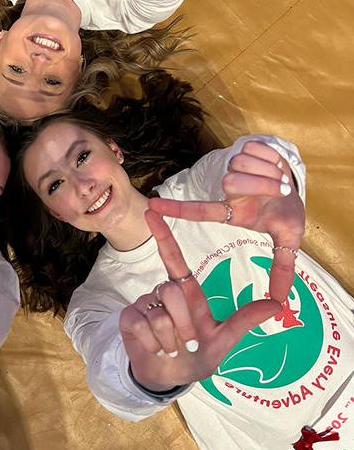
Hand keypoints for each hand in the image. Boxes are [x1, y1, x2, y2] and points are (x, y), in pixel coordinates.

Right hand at [119, 210, 280, 392]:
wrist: (169, 379)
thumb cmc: (198, 356)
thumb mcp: (224, 340)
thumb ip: (245, 320)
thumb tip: (277, 304)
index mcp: (186, 293)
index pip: (174, 259)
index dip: (164, 236)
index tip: (153, 212)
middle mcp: (163, 293)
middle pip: (172, 293)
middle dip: (184, 326)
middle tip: (188, 344)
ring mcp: (145, 305)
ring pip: (159, 315)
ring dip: (170, 341)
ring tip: (171, 349)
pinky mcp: (129, 319)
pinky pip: (143, 326)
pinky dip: (154, 345)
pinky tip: (155, 350)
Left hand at [149, 139, 304, 301]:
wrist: (298, 185)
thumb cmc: (285, 213)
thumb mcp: (287, 238)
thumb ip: (282, 267)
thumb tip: (280, 302)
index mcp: (232, 211)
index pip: (200, 211)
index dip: (176, 209)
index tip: (151, 208)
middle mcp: (227, 189)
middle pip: (230, 182)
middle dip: (260, 184)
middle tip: (278, 190)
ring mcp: (233, 167)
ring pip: (242, 165)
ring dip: (269, 173)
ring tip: (278, 181)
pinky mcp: (243, 147)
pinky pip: (256, 151)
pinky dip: (272, 159)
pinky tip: (276, 166)